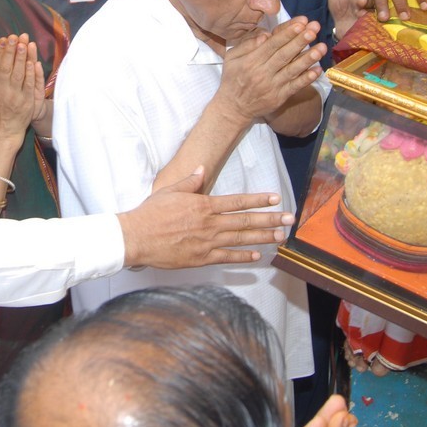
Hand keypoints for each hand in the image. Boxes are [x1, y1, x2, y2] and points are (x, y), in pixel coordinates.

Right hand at [0, 34, 44, 140]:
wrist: (5, 130)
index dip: (0, 51)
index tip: (3, 39)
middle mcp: (2, 91)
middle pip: (6, 67)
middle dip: (10, 51)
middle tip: (14, 36)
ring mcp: (15, 97)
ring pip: (18, 74)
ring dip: (21, 58)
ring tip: (24, 43)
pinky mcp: (27, 102)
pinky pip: (29, 85)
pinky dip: (31, 74)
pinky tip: (32, 62)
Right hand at [117, 167, 294, 267]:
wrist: (137, 237)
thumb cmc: (151, 213)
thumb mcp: (170, 191)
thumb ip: (190, 181)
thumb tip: (202, 168)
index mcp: (204, 205)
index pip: (238, 201)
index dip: (259, 200)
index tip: (275, 198)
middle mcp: (210, 223)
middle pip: (246, 221)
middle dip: (270, 219)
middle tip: (289, 219)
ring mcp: (207, 242)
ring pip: (241, 239)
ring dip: (263, 237)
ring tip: (280, 236)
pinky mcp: (201, 258)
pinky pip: (227, 257)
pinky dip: (243, 256)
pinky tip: (257, 256)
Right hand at [219, 17, 324, 124]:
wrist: (233, 108)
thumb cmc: (233, 79)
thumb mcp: (232, 58)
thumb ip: (246, 45)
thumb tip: (265, 35)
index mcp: (251, 61)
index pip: (271, 45)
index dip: (287, 34)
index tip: (300, 24)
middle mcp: (262, 73)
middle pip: (284, 55)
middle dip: (300, 41)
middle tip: (314, 29)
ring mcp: (272, 86)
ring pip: (292, 70)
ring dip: (308, 58)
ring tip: (321, 47)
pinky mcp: (280, 97)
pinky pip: (295, 87)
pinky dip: (307, 79)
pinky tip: (318, 70)